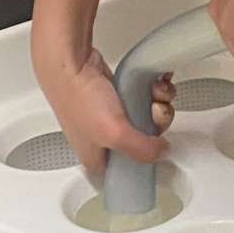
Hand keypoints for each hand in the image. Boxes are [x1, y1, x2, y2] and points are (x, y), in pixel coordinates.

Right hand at [34, 45, 174, 169]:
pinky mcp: (118, 96)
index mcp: (99, 158)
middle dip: (158, 120)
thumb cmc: (79, 98)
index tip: (158, 142)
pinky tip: (154, 82)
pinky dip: (153, 89)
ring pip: (148, 115)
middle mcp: (105, 139)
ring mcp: (113, 116)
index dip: (148, 156)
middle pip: (147, 139)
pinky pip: (145, 97)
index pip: (130, 170)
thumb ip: (142, 149)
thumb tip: (162, 152)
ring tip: (153, 91)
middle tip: (153, 110)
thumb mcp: (114, 133)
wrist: (71, 62)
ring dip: (158, 101)